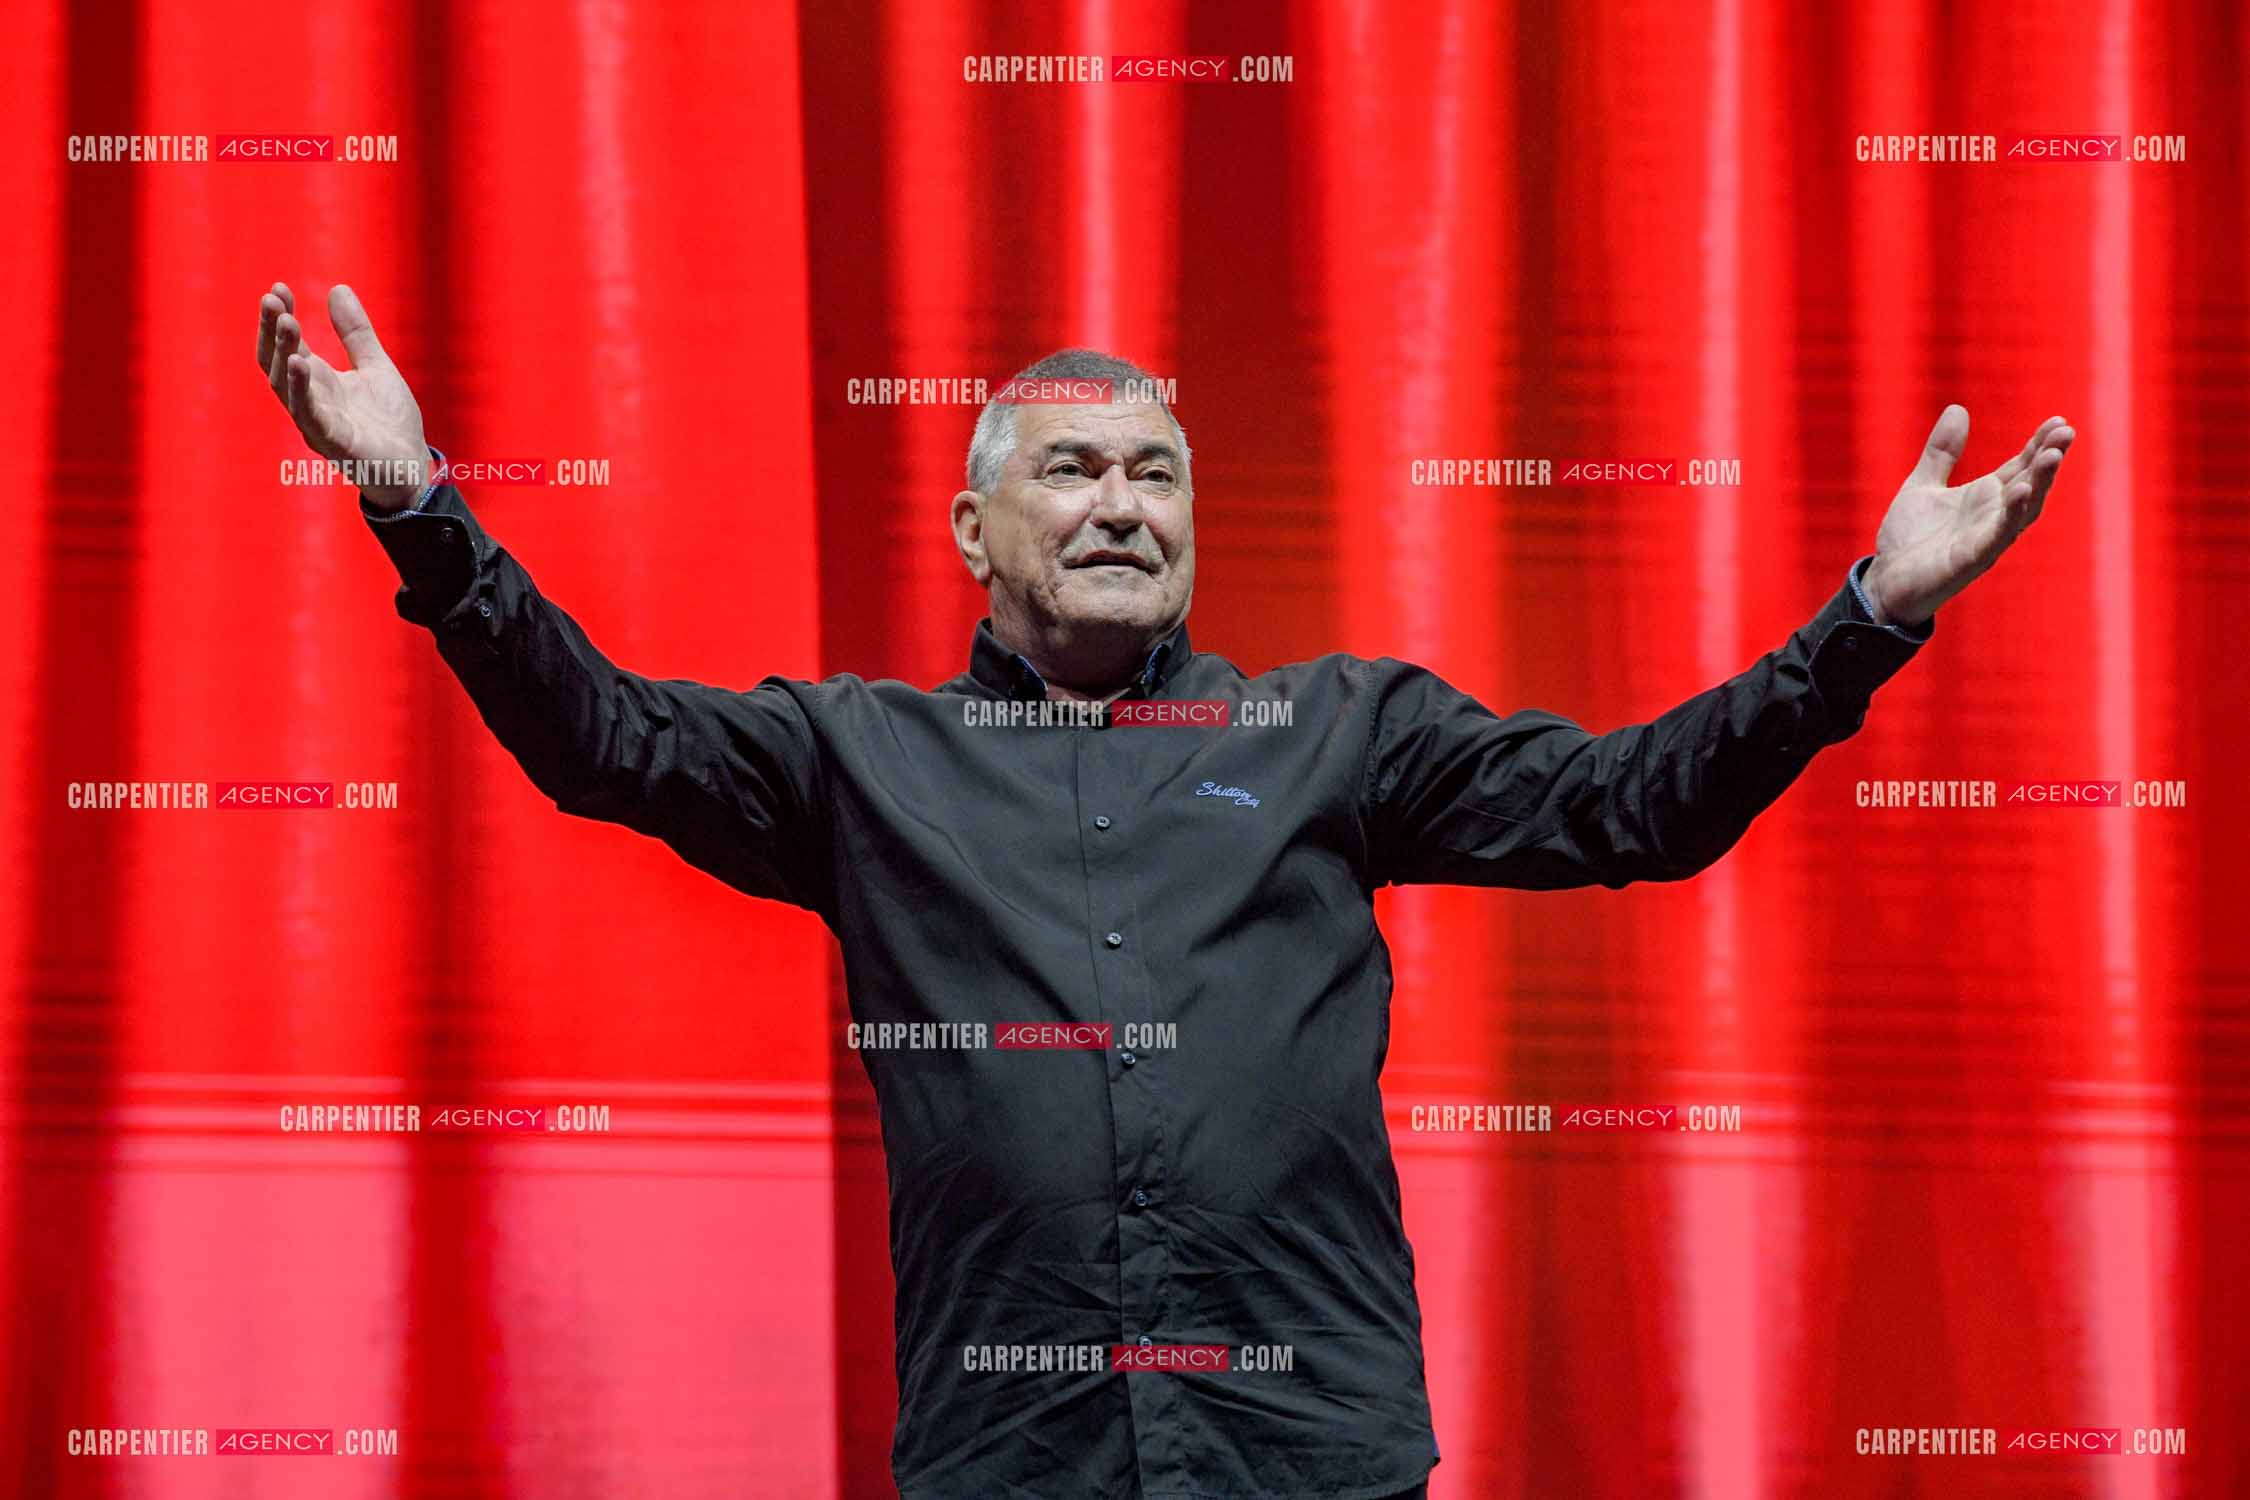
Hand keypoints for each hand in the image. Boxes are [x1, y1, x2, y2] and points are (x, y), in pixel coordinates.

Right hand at [255, 282, 428, 511]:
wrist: (413, 468)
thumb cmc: (390, 423)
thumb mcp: (376, 367)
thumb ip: (356, 333)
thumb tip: (339, 288)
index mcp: (317, 382)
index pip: (287, 345)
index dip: (279, 318)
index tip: (278, 287)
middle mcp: (309, 401)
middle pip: (277, 362)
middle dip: (272, 331)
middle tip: (272, 298)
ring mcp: (317, 423)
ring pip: (286, 387)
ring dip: (284, 353)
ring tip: (286, 322)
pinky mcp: (334, 442)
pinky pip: (309, 415)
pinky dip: (301, 389)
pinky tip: (299, 362)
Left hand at [1862, 406, 2074, 626]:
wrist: (1885, 583)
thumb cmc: (1909, 540)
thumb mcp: (1923, 485)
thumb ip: (1942, 452)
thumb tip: (1958, 409)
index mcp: (1985, 498)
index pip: (2021, 467)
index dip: (2039, 445)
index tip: (2058, 420)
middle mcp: (1993, 517)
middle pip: (2031, 484)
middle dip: (2049, 459)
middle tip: (2066, 431)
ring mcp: (1986, 539)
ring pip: (2023, 509)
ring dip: (2040, 482)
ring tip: (2053, 455)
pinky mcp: (1971, 560)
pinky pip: (1998, 535)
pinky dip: (2011, 514)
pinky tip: (2022, 491)